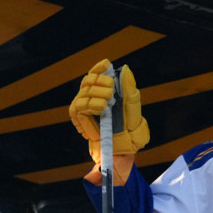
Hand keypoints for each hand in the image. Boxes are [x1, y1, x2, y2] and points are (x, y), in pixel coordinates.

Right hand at [68, 60, 148, 181]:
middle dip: (99, 81)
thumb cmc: (130, 129)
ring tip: (108, 101)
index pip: (95, 75)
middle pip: (87, 81)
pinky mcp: (79, 120)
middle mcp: (91, 99)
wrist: (125, 148)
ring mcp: (84, 109)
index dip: (98, 68)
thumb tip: (125, 69)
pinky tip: (102, 107)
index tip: (107, 64)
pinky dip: (90, 104)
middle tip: (112, 90)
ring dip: (96, 93)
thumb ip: (129, 88)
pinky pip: (79, 107)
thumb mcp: (133, 105)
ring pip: (82, 93)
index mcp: (103, 93)